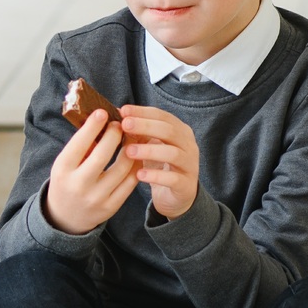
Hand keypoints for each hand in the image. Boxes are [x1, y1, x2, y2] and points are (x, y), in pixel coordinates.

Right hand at [42, 110, 137, 234]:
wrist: (66, 218)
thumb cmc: (66, 181)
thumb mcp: (64, 164)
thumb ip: (81, 145)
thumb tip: (102, 120)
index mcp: (63, 170)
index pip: (79, 144)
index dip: (93, 126)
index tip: (103, 112)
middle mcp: (79, 185)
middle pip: (103, 154)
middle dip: (114, 134)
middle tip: (120, 123)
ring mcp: (97, 198)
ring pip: (122, 167)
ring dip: (130, 148)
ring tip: (131, 136)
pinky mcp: (111, 207)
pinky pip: (130, 182)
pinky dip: (136, 165)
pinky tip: (136, 154)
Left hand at [120, 105, 199, 220]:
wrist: (175, 196)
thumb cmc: (160, 166)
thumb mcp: (149, 146)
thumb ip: (138, 132)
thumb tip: (118, 115)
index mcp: (180, 131)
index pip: (163, 116)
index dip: (143, 112)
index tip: (123, 111)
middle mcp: (188, 145)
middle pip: (169, 131)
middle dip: (146, 126)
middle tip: (124, 125)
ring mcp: (189, 165)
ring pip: (173, 154)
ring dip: (149, 150)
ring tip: (128, 151)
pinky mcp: (186, 185)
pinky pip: (173, 179)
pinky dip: (155, 176)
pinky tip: (139, 175)